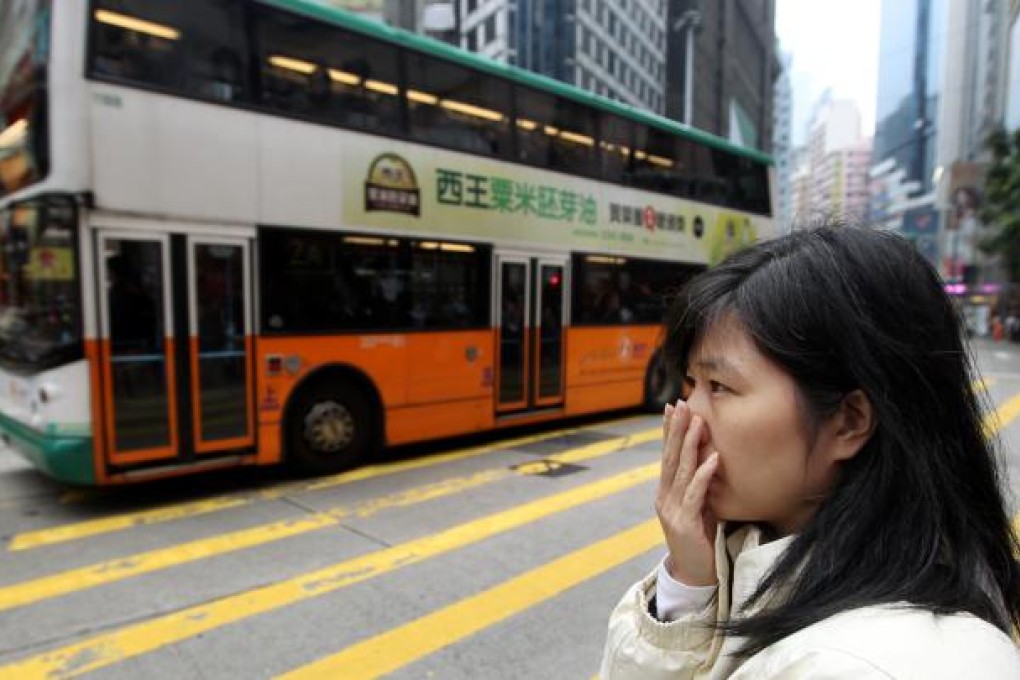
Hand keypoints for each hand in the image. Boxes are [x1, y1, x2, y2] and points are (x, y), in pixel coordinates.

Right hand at [655, 401, 719, 586]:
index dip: (669, 431)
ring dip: (690, 444)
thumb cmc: (699, 540)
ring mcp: (672, 510)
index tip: (673, 407)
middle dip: (676, 429)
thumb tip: (707, 459)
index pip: (666, 455)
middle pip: (670, 457)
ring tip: (698, 422)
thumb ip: (696, 487)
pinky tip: (713, 458)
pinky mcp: (685, 523)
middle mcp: (664, 497)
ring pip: (681, 471)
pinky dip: (704, 474)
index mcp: (665, 493)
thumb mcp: (696, 508)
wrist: (692, 576)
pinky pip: (696, 494)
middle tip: (681, 404)